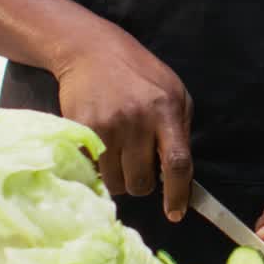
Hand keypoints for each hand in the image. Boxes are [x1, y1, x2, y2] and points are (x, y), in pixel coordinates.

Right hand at [55, 23, 192, 220]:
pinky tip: (100, 148)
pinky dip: (97, 168)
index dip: (178, 194)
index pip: (177, 163)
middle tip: (137, 166)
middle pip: (142, 181)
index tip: (175, 213)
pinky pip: (91, 170)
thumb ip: (180, 129)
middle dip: (142, 183)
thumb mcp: (173, 91)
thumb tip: (181, 176)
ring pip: (115, 182)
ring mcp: (107, 125)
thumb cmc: (139, 73)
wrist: (91, 49)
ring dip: (118, 178)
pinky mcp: (81, 128)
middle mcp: (138, 119)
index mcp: (166, 109)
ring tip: (118, 155)